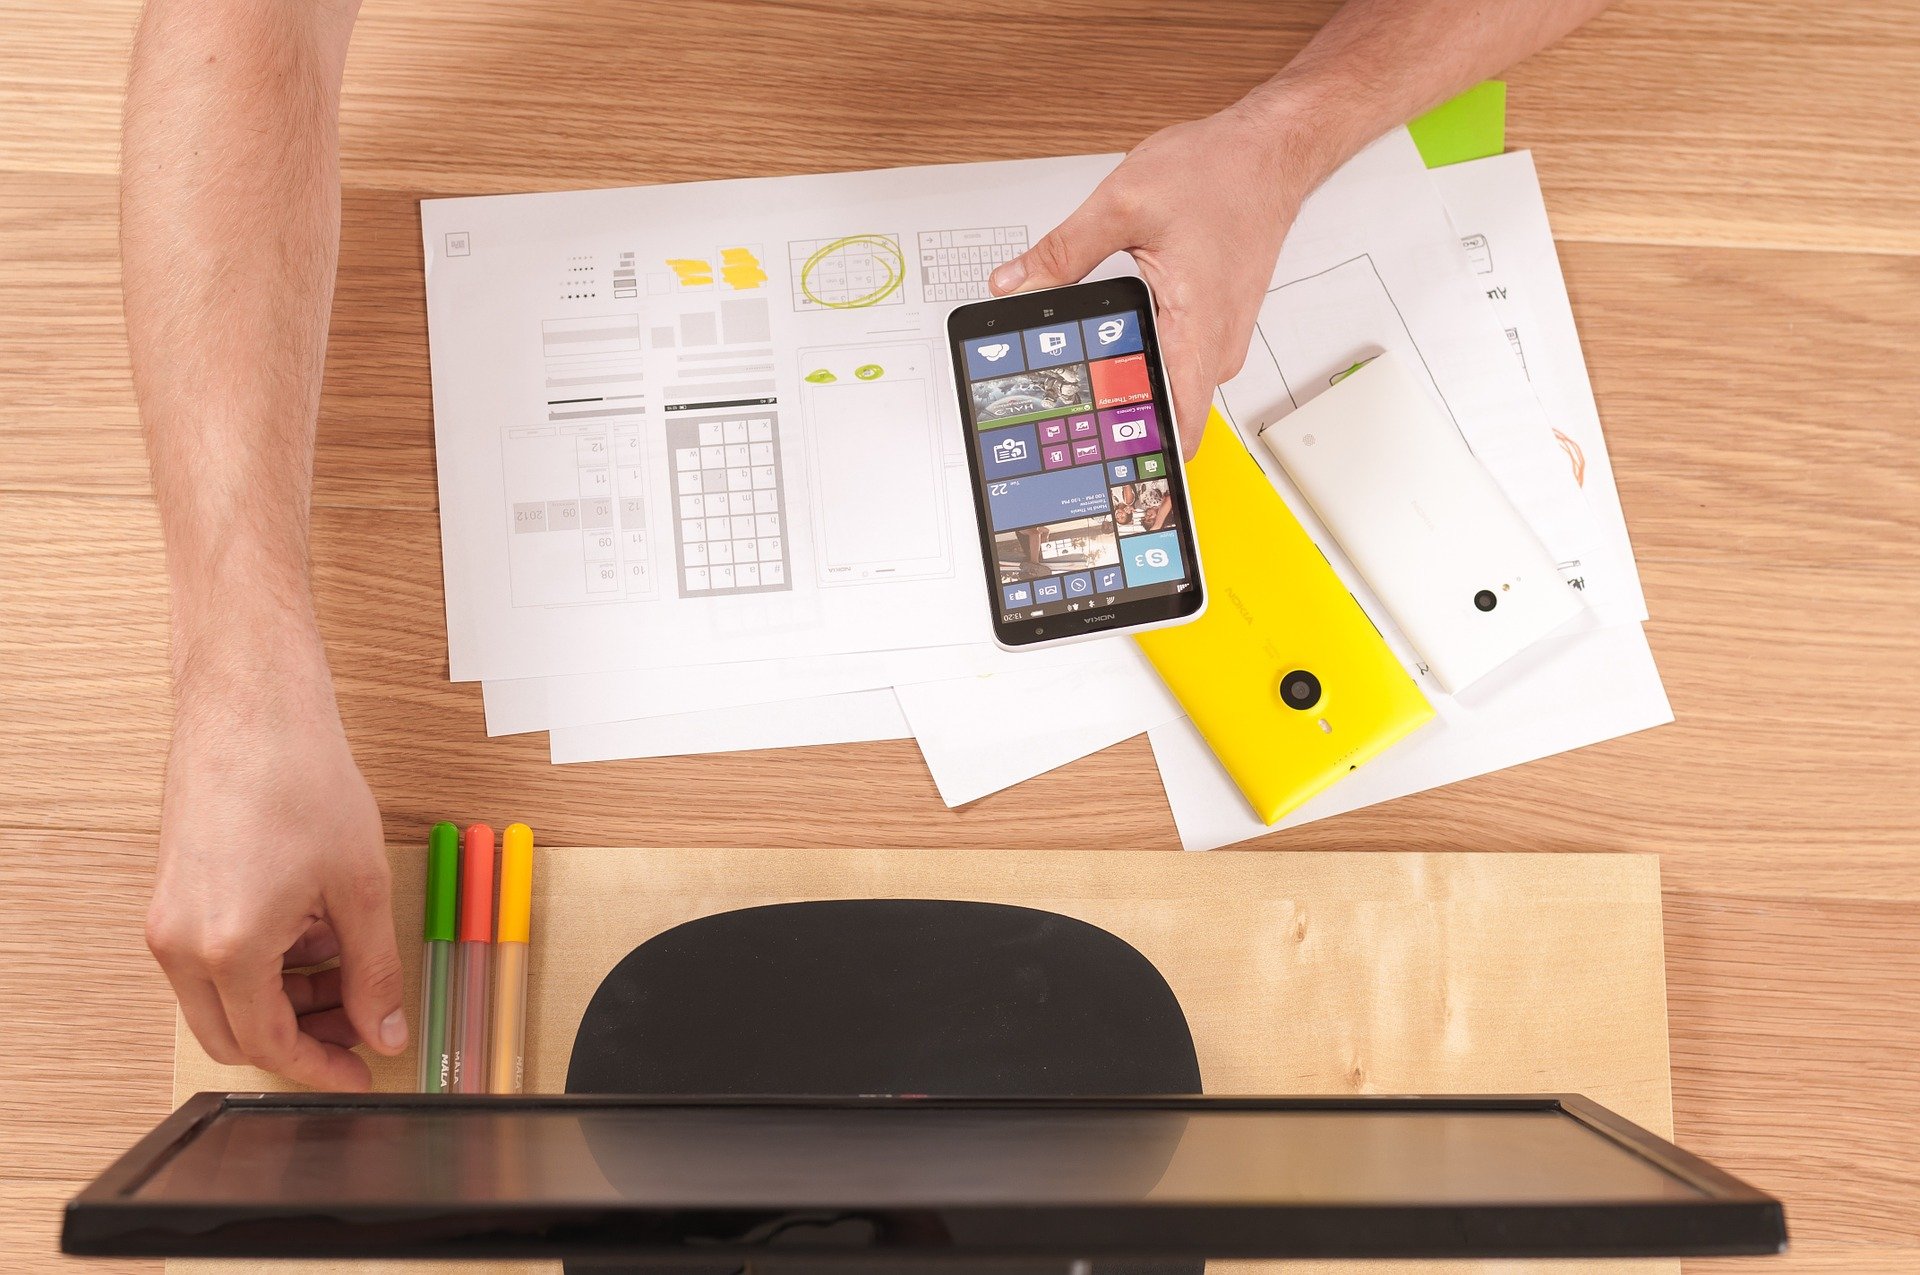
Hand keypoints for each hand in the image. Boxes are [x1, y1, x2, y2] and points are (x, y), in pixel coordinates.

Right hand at [147, 647, 406, 1089]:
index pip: (270, 1046)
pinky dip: (262, 963)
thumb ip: (373, 971)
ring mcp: (167, 920)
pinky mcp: (169, 897)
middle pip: (237, 1034)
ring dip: (284, 998)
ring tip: (345, 962)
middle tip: (360, 1023)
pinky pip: (212, 960)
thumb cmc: (302, 779)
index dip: (321, 1067)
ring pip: (222, 999)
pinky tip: (313, 929)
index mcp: (228, 948)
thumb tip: (385, 1030)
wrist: (250, 708)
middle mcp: (181, 944)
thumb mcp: (361, 886)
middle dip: (302, 1038)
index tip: (361, 1072)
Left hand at [990, 103, 1315, 457]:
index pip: (1177, 428)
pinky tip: (1107, 347)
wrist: (1269, 151)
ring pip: (1165, 387)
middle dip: (1112, 419)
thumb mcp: (1124, 205)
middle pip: (1162, 413)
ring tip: (1077, 378)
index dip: (1137, 457)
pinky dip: (1138, 359)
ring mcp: (1218, 340)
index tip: (1097, 466)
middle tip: (1063, 416)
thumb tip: (1014, 285)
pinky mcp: (1213, 327)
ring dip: (1123, 386)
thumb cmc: (1223, 173)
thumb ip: (1062, 253)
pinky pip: (1174, 363)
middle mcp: (1216, 347)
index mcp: (1199, 330)